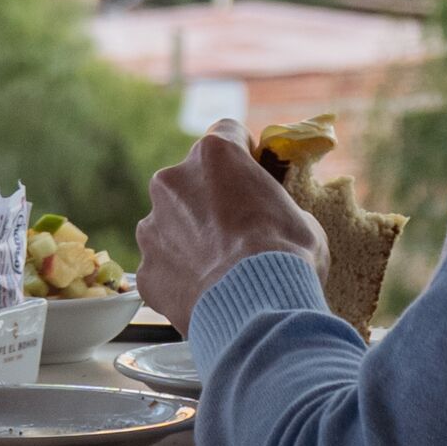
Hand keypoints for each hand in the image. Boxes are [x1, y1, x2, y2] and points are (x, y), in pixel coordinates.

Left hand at [134, 119, 328, 331]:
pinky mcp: (145, 268)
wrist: (257, 311)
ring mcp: (153, 225)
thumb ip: (274, 207)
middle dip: (209, 201)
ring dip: (189, 239)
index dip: (242, 156)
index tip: (251, 178)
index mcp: (215, 155)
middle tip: (236, 233)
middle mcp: (174, 180)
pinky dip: (179, 278)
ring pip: (170, 224)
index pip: (226, 134)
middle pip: (191, 180)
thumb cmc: (286, 258)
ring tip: (219, 271)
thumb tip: (272, 219)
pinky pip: (162, 266)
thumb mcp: (301, 219)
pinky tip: (205, 296)